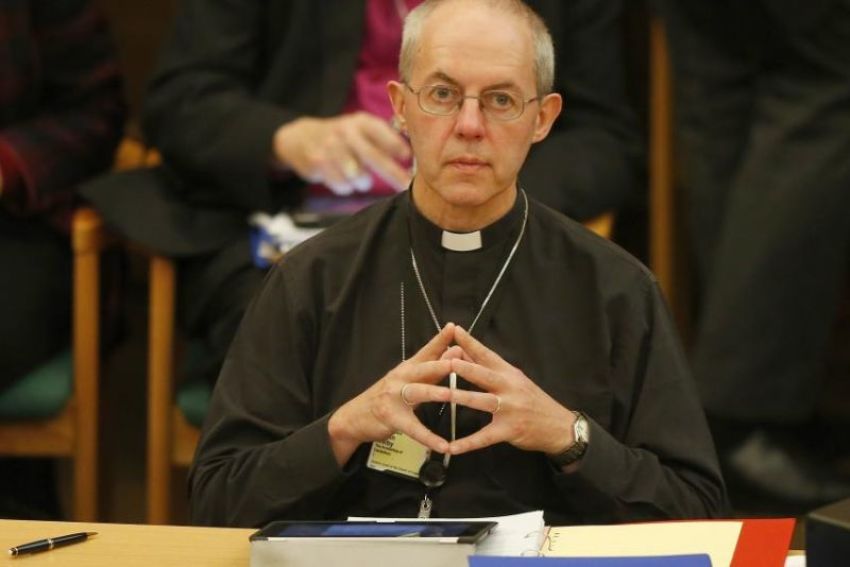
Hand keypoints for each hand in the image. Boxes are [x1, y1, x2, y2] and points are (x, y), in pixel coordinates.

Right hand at [272, 112, 410, 194]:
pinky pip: (342, 185)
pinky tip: (343, 178)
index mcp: (360, 122)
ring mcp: (330, 147)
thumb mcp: (360, 129)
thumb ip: (383, 140)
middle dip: (392, 172)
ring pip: (357, 176)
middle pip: (372, 156)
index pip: (381, 131)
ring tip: (360, 177)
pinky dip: (346, 187)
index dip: (395, 145)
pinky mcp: (318, 163)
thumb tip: (411, 158)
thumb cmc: (342, 138)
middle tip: (405, 185)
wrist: (301, 137)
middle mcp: (346, 131)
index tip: (409, 158)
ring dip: (363, 182)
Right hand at [327, 324, 456, 465]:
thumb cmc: (387, 397)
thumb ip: (431, 369)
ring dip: (433, 393)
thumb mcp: (408, 380)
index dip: (439, 339)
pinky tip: (443, 445)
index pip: (425, 351)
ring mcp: (393, 397)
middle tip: (458, 359)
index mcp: (407, 368)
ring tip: (451, 394)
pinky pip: (413, 429)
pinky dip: (428, 438)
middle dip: (440, 364)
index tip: (453, 327)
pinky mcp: (390, 417)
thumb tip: (456, 351)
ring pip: (416, 393)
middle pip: (422, 369)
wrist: (354, 416)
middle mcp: (400, 378)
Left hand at [446, 326, 575, 456]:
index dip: (471, 343)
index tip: (455, 330)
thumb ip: (490, 369)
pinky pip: (484, 437)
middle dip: (466, 367)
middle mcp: (509, 388)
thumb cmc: (533, 401)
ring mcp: (509, 409)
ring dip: (462, 397)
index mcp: (509, 373)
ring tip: (444, 395)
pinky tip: (452, 447)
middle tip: (447, 361)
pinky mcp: (509, 430)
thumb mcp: (515, 380)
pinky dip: (467, 443)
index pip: (488, 354)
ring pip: (482, 401)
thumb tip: (464, 354)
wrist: (559, 426)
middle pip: (484, 375)